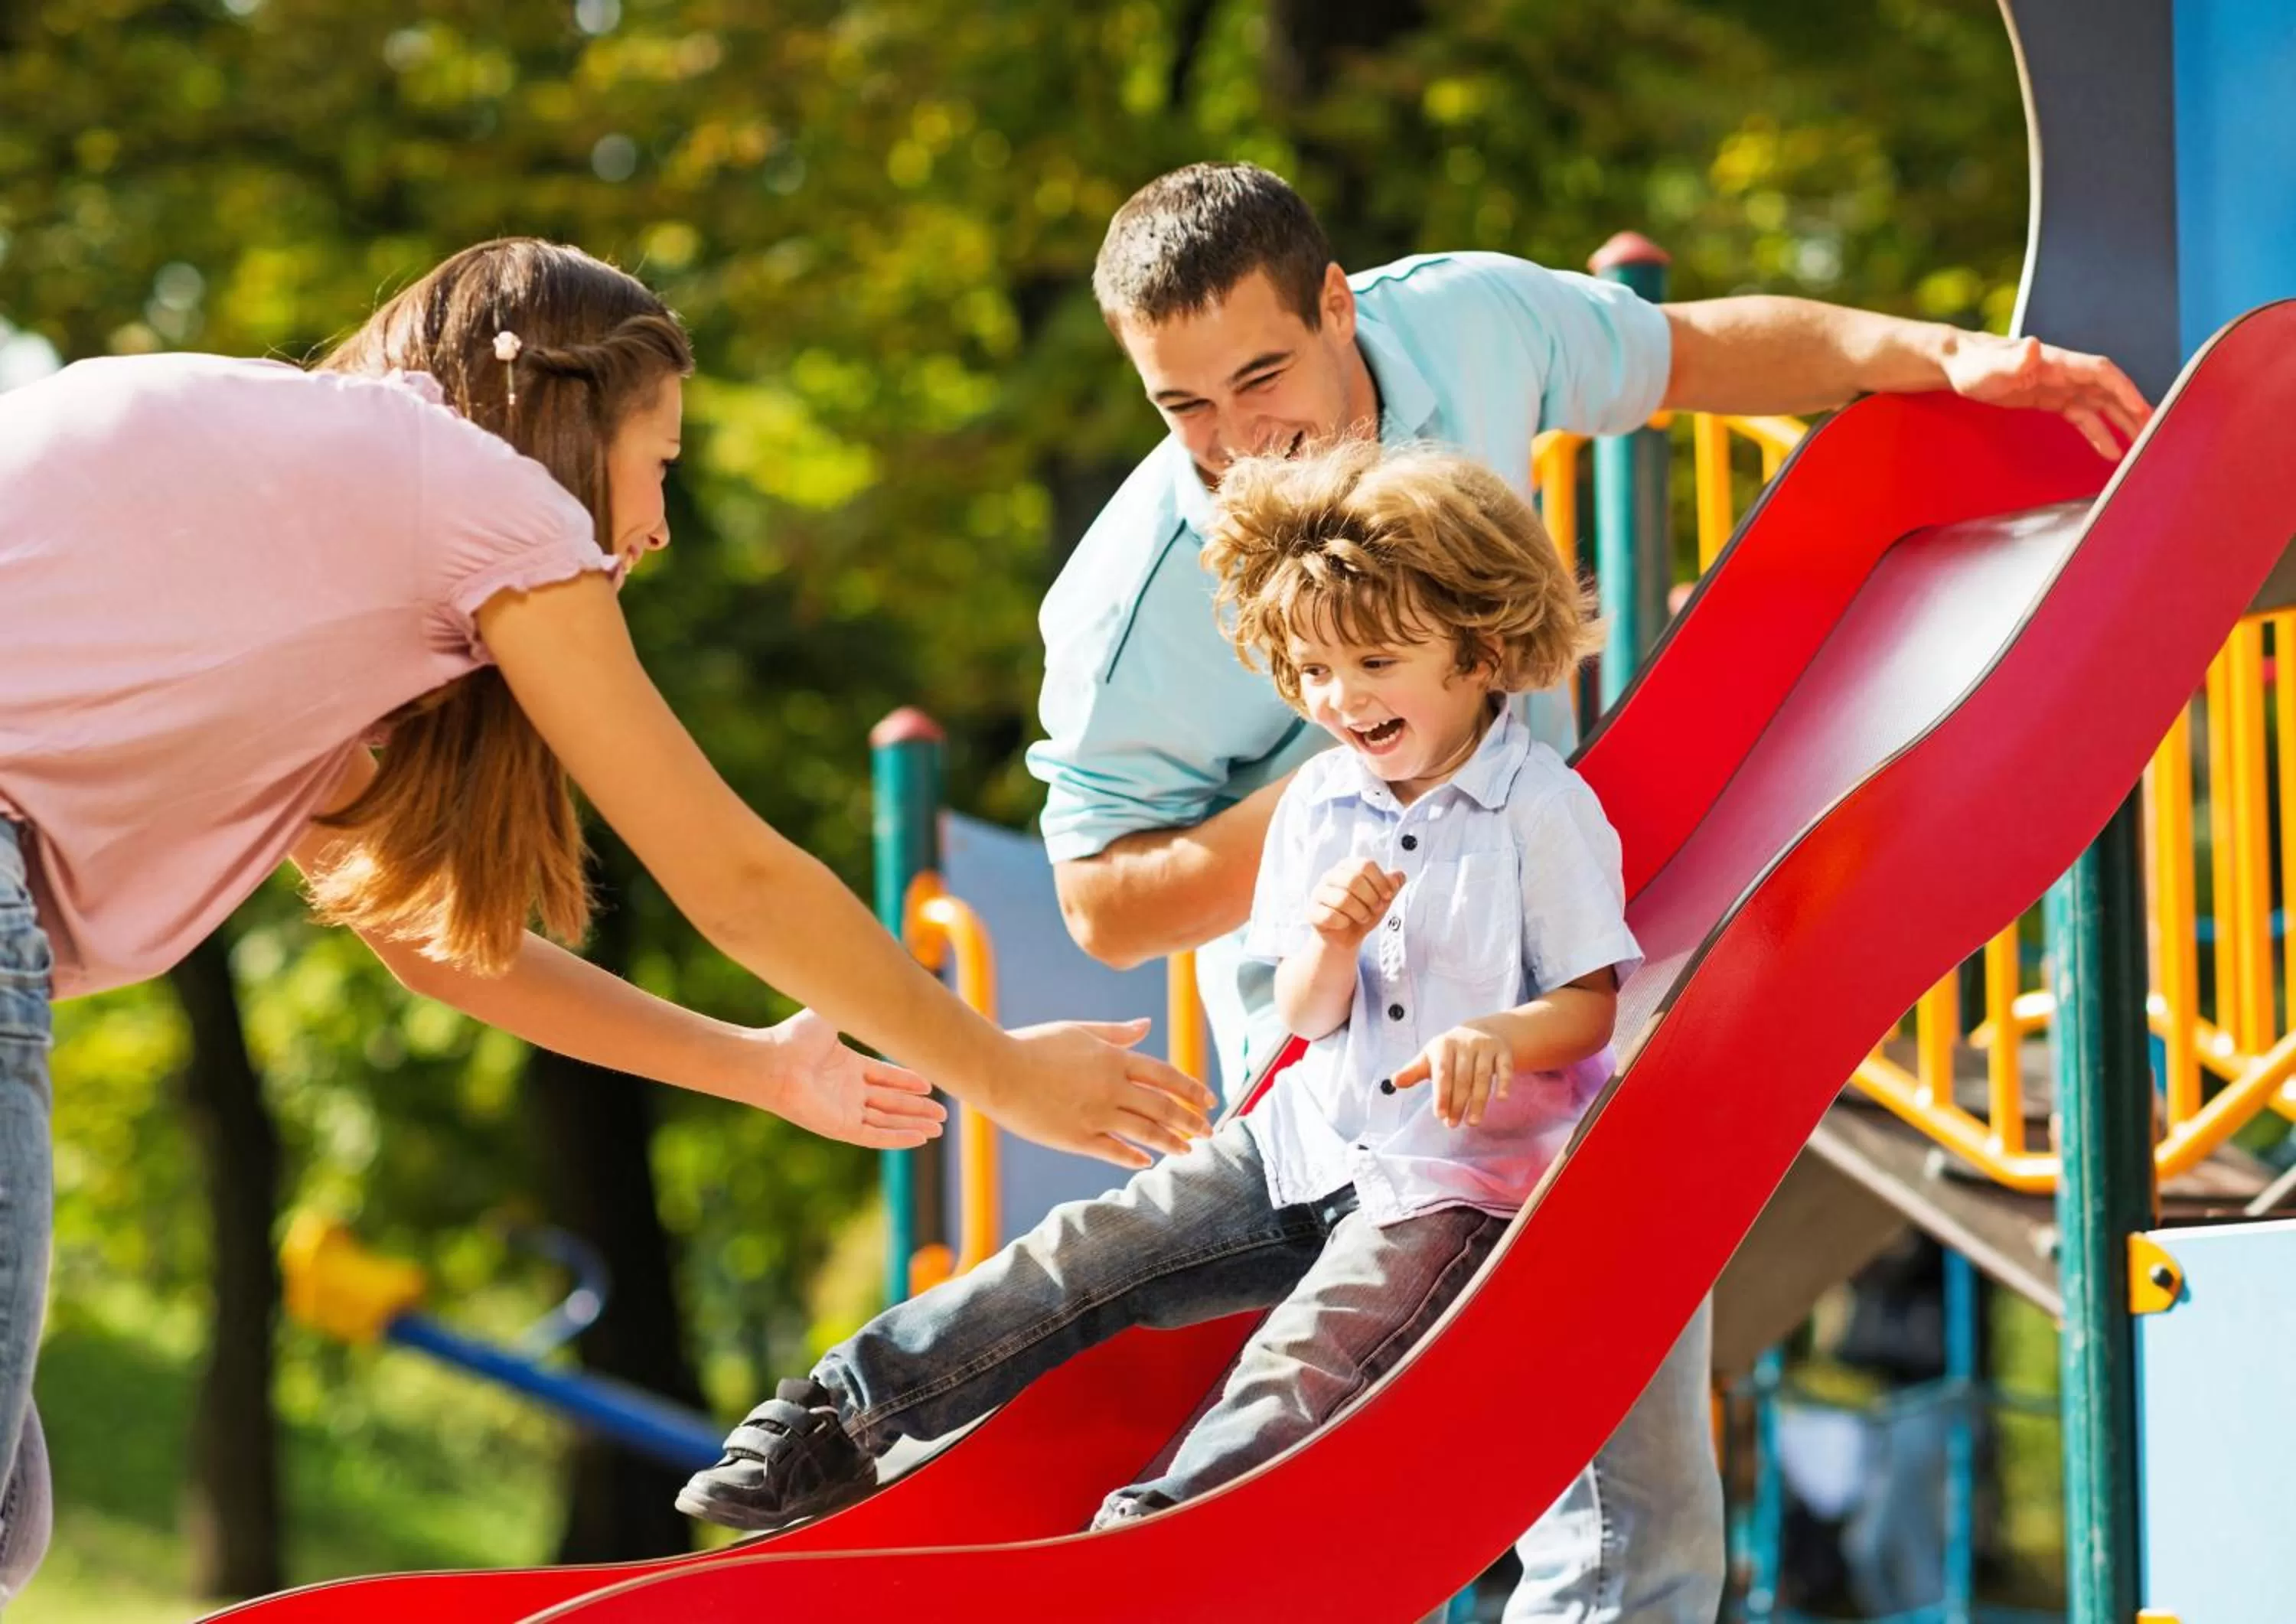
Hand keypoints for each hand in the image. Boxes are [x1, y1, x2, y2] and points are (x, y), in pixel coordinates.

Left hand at [741, 1008, 947, 1148]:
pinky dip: (897, 1137)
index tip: (929, 1084)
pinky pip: (874, 1136)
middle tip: (941, 1113)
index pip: (884, 1077)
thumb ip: (856, 1010)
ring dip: (913, 1124)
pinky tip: (919, 1138)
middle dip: (917, 1108)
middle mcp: (846, 1091)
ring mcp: (843, 1111)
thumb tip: (876, 986)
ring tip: (938, 1128)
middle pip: (890, 1102)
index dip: (907, 1082)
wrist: (772, 1061)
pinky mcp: (840, 1128)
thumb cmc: (794, 1038)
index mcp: (846, 1067)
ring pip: (887, 1121)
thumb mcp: (832, 1016)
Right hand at [988, 1018, 1217, 1169]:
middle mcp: (1111, 1088)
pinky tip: (1147, 1161)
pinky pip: (1114, 1150)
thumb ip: (1116, 1033)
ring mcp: (1095, 1115)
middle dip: (1191, 1120)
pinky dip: (1134, 1156)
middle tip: (1210, 1131)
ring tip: (1188, 1150)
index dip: (1191, 1089)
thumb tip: (1146, 1025)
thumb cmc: (1034, 1045)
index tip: (1210, 1100)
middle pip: (1163, 1107)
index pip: (1166, 1075)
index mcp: (1114, 1059)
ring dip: (1171, 1142)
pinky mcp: (1076, 1138)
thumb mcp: (1079, 1031)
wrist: (996, 1070)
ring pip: (1145, 1132)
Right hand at [1308, 859, 1403, 947]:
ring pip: (1343, 899)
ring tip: (1363, 917)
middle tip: (1375, 909)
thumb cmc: (1363, 912)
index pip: (1366, 864)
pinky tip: (1345, 923)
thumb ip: (1392, 886)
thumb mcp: (1382, 899)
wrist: (1345, 937)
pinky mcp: (1312, 912)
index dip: (1381, 882)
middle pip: (1354, 880)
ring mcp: (1318, 893)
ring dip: (1360, 913)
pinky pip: (1330, 916)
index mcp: (1348, 867)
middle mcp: (1330, 876)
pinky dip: (1344, 923)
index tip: (1387, 896)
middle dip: (1371, 898)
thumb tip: (1399, 876)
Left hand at [1393, 1022, 1512, 1128]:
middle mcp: (1465, 1043)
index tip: (1440, 1116)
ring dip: (1479, 1101)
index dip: (1442, 1095)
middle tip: (1453, 1124)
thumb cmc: (1449, 1052)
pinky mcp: (1503, 1051)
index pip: (1442, 1073)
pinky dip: (1505, 1083)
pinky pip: (1505, 1068)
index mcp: (1444, 1045)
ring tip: (1473, 1121)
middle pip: (1463, 1078)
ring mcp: (1486, 1046)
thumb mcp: (1430, 1058)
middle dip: (1458, 1103)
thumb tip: (1393, 1082)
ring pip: (1484, 1077)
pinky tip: (1502, 1100)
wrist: (1479, 1031)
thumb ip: (1413, 1071)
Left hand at [1940, 332, 2151, 460]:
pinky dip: (2098, 433)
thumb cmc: (1975, 364)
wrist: (1961, 365)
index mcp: (2058, 363)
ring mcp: (2061, 386)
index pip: (2101, 373)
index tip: (2143, 409)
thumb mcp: (1991, 366)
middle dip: (2133, 410)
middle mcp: (2066, 373)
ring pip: (2101, 405)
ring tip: (2142, 446)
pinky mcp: (2052, 400)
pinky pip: (2083, 417)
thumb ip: (2013, 359)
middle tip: (2155, 433)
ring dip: (2123, 423)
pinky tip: (2111, 451)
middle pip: (2109, 391)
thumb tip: (2033, 345)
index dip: (2124, 389)